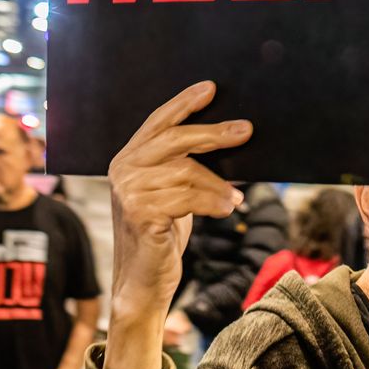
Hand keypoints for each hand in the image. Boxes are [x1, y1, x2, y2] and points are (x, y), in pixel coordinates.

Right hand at [103, 81, 249, 368]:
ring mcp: (129, 192)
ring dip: (218, 185)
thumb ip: (181, 164)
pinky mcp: (141, 214)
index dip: (184, 103)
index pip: (158, 122)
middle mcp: (123, 170)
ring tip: (236, 197)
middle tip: (245, 130)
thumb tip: (226, 136)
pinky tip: (228, 208)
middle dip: (214, 134)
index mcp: (128, 158)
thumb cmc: (162, 233)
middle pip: (175, 140)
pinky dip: (213, 202)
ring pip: (187, 172)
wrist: (144, 280)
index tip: (211, 88)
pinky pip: (188, 198)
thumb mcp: (171, 192)